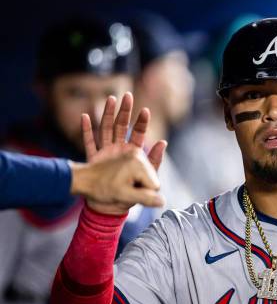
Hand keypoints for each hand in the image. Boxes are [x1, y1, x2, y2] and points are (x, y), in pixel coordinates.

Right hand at [79, 93, 166, 214]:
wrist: (108, 208)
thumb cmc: (130, 195)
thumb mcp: (146, 180)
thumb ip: (155, 162)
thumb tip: (164, 142)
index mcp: (133, 154)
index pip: (139, 134)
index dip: (141, 122)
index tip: (145, 110)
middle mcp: (119, 150)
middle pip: (122, 127)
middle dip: (125, 112)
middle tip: (127, 96)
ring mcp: (105, 153)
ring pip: (106, 129)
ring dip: (107, 114)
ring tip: (110, 99)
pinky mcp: (93, 160)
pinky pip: (89, 142)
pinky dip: (86, 130)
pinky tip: (85, 116)